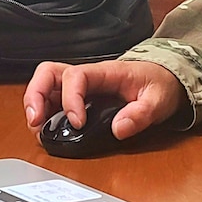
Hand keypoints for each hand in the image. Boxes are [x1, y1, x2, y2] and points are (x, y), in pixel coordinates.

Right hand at [22, 60, 186, 141]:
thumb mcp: (158, 100)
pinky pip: (53, 101)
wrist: (166, 79)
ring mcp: (81, 87)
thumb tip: (119, 128)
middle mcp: (88, 76)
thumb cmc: (159, 84)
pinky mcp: (79, 98)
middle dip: (36, 95)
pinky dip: (44, 114)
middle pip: (48, 73)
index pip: (76, 76)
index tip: (77, 123)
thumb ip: (141, 114)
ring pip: (46, 86)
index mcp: (105, 72)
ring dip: (36, 105)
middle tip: (36, 121)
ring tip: (38, 129)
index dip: (70, 99)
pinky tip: (47, 130)